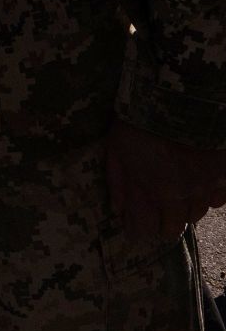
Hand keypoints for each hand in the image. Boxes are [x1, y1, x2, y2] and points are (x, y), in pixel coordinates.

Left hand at [106, 120, 225, 241]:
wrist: (179, 100)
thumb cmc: (140, 123)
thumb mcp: (116, 150)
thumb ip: (118, 183)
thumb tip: (117, 210)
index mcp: (151, 192)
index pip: (145, 229)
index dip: (139, 231)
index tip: (137, 227)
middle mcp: (181, 198)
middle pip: (174, 228)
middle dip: (164, 225)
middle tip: (159, 214)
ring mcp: (205, 188)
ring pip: (196, 214)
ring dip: (184, 209)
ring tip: (177, 194)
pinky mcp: (224, 178)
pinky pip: (217, 200)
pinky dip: (208, 197)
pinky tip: (199, 183)